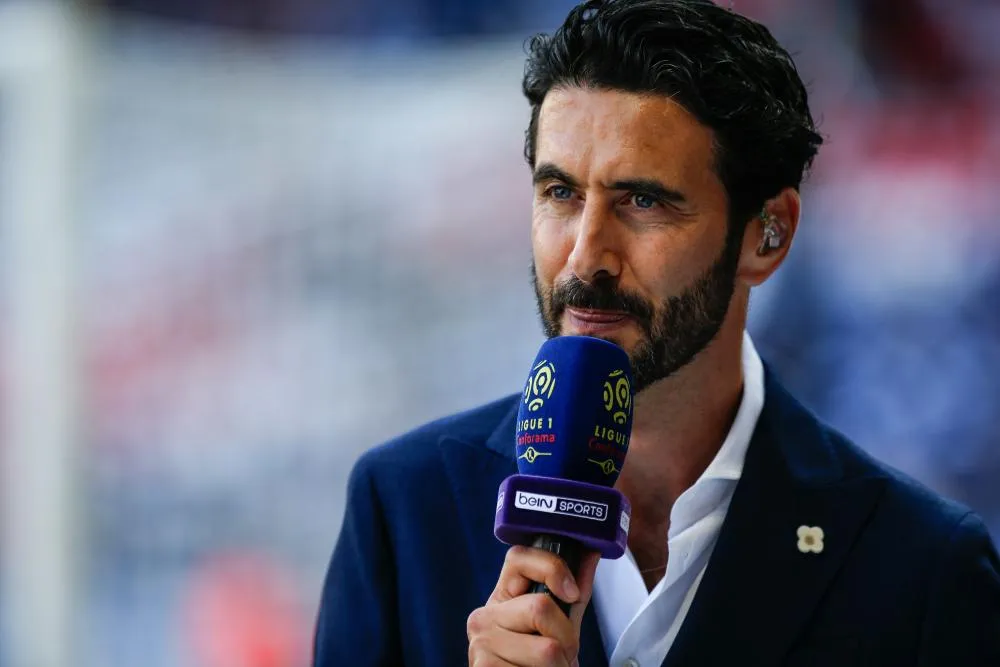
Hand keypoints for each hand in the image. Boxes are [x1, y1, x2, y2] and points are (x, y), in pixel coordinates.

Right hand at [467, 545, 600, 665]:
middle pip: (540, 606)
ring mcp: (480, 644)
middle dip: (567, 638)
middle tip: (564, 654)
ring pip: (547, 649)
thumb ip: (576, 589)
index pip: (519, 557)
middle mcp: (484, 616)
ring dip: (561, 666)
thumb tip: (590, 551)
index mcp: (501, 597)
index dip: (552, 568)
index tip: (571, 593)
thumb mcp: (562, 621)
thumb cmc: (543, 660)